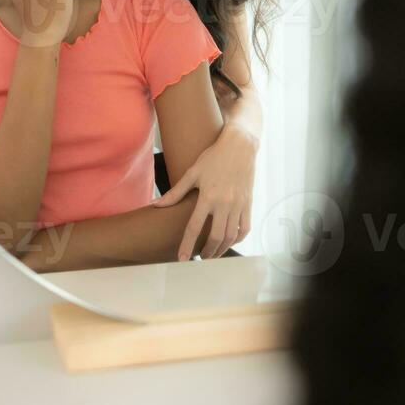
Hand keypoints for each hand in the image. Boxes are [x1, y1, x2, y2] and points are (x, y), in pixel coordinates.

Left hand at [152, 127, 256, 259]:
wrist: (240, 145)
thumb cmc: (214, 157)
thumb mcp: (192, 173)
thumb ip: (175, 193)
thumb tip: (156, 205)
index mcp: (207, 196)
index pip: (194, 227)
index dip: (187, 245)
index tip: (182, 259)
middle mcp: (224, 203)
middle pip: (215, 237)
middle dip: (207, 252)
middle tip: (200, 258)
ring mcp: (238, 204)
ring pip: (231, 236)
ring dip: (221, 249)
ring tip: (213, 253)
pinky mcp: (248, 203)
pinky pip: (244, 228)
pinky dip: (237, 239)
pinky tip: (229, 242)